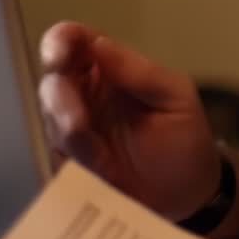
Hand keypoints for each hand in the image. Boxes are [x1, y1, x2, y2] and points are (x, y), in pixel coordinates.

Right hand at [38, 21, 219, 219]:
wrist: (188, 197)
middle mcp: (85, 95)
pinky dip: (71, 158)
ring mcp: (73, 131)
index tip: (59, 54)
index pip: (74, 42)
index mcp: (111, 69)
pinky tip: (92, 164)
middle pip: (53, 80)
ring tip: (86, 139)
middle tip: (77, 116)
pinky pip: (56, 156)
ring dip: (64, 127)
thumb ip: (139, 72)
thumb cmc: (184, 139)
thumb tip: (98, 43)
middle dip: (59, 94)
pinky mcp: (69, 166)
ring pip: (50, 119)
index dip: (60, 41)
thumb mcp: (175, 98)